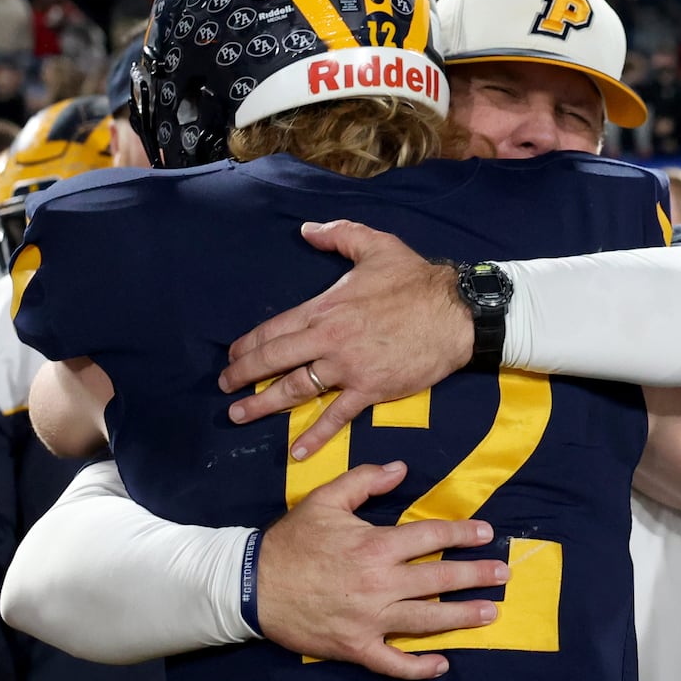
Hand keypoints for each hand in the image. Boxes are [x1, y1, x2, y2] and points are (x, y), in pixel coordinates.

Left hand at [219, 220, 471, 458]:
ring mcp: (348, 368)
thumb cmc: (416, 280)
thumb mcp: (375, 245)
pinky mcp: (370, 390)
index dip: (249, 345)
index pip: (275, 329)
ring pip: (295, 389)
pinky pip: (337, 416)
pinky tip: (297, 451)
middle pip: (274, 360)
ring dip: (264, 404)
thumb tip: (306, 229)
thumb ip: (337, 234)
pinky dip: (316, 435)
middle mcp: (329, 340)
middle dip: (244, 375)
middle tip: (225, 387)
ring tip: (241, 415)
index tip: (233, 355)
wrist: (455, 314)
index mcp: (325, 308)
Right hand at [257, 461, 505, 679]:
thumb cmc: (292, 541)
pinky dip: (418, 667)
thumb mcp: (325, 500)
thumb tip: (401, 468)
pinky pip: (394, 662)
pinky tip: (442, 664)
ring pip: (427, 621)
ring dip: (463, 617)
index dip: (462, 535)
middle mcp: (380, 584)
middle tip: (504, 575)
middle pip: (439, 580)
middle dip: (476, 576)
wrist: (253, 585)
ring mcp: (371, 620)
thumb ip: (365, 480)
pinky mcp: (357, 647)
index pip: (431, 537)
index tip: (486, 534)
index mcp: (376, 546)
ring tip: (491, 614)